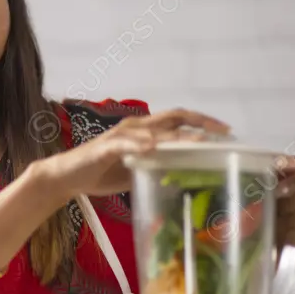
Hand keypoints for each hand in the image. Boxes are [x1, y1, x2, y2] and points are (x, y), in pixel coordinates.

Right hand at [42, 108, 231, 198]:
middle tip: (223, 132)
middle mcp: (136, 127)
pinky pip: (125, 144)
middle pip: (173, 116)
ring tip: (198, 141)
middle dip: (200, 122)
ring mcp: (121, 136)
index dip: (203, 123)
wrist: (67, 176)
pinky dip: (139, 144)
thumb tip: (185, 174)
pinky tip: (152, 147)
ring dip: (177, 136)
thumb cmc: (101, 172)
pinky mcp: (105, 147)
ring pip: (155, 130)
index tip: (227, 132)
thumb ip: (158, 167)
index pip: (179, 120)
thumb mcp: (136, 171)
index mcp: (145, 131)